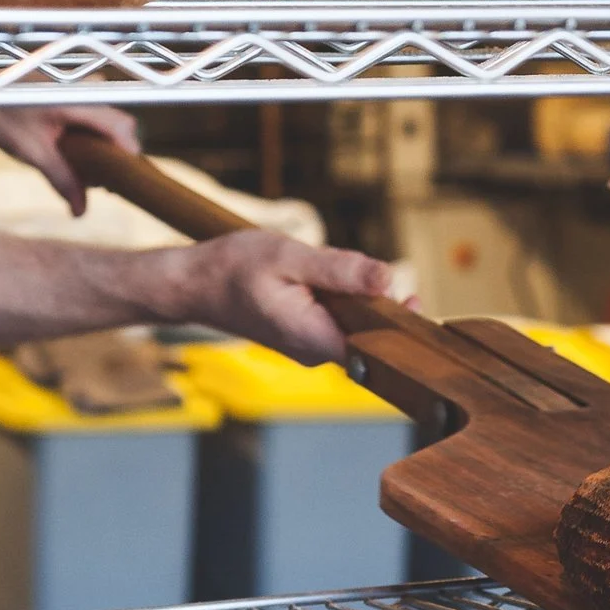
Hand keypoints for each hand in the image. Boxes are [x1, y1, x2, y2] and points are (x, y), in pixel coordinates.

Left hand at [0, 106, 139, 216]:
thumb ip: (61, 180)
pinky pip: (99, 122)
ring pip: (111, 126)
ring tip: (78, 169)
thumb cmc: (2, 114)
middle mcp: (89, 92)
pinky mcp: (80, 97)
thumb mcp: (32, 152)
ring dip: (102, 151)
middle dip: (113, 159)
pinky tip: (73, 154)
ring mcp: (86, 92)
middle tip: (92, 181)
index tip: (119, 183)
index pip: (122, 128)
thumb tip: (81, 211)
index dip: (127, 157)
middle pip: (122, 129)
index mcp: (80, 101)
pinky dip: (92, 142)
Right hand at [158, 230, 391, 364]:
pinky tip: (316, 277)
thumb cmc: (233, 268)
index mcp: (314, 338)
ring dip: (353, 293)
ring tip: (325, 270)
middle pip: (370, 330)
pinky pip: (337, 316)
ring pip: (353, 320)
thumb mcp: (290, 257)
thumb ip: (340, 269)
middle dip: (374, 299)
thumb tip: (388, 278)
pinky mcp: (306, 336)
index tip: (414, 303)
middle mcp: (315, 351)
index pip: (377, 349)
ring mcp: (310, 346)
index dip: (401, 330)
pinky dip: (336, 294)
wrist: (195, 283)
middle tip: (359, 273)